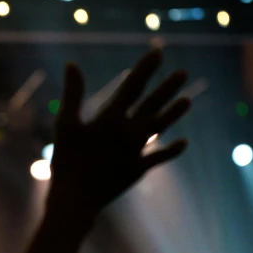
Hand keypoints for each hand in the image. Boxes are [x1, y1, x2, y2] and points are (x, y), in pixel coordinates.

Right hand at [46, 49, 191, 226]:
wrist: (75, 200)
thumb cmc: (66, 160)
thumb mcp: (65, 124)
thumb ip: (72, 93)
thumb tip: (72, 64)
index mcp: (110, 118)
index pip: (132, 87)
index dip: (146, 69)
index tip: (158, 52)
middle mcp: (128, 132)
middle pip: (152, 105)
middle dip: (167, 88)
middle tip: (183, 73)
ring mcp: (135, 152)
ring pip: (159, 127)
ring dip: (173, 113)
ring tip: (188, 100)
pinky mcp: (137, 169)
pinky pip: (158, 157)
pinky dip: (171, 150)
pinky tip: (184, 142)